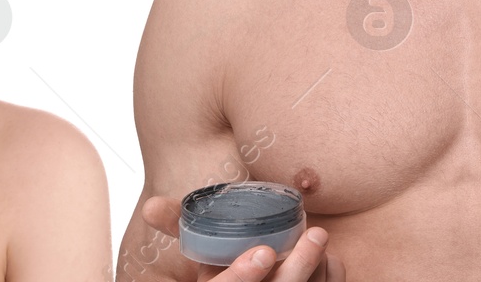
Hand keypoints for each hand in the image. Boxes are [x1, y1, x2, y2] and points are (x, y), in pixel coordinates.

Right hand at [140, 195, 343, 281]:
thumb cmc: (226, 269)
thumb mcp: (201, 253)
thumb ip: (178, 225)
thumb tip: (149, 206)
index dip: (244, 278)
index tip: (265, 251)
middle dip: (298, 269)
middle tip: (316, 234)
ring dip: (318, 273)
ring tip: (320, 239)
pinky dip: (331, 280)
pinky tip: (331, 260)